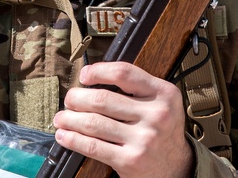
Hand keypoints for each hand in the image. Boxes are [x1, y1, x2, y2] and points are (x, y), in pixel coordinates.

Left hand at [52, 61, 195, 177]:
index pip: (124, 73)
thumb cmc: (161, 129)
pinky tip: (65, 135)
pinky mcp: (131, 160)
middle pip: (103, 99)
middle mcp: (156, 115)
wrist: (176, 166)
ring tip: (61, 117)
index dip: (98, 71)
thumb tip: (93, 79)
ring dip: (71, 119)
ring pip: (94, 123)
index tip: (84, 75)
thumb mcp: (160, 102)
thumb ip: (136, 88)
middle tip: (69, 99)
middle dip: (77, 98)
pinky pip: (93, 146)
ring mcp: (144, 139)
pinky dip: (74, 139)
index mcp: (163, 93)